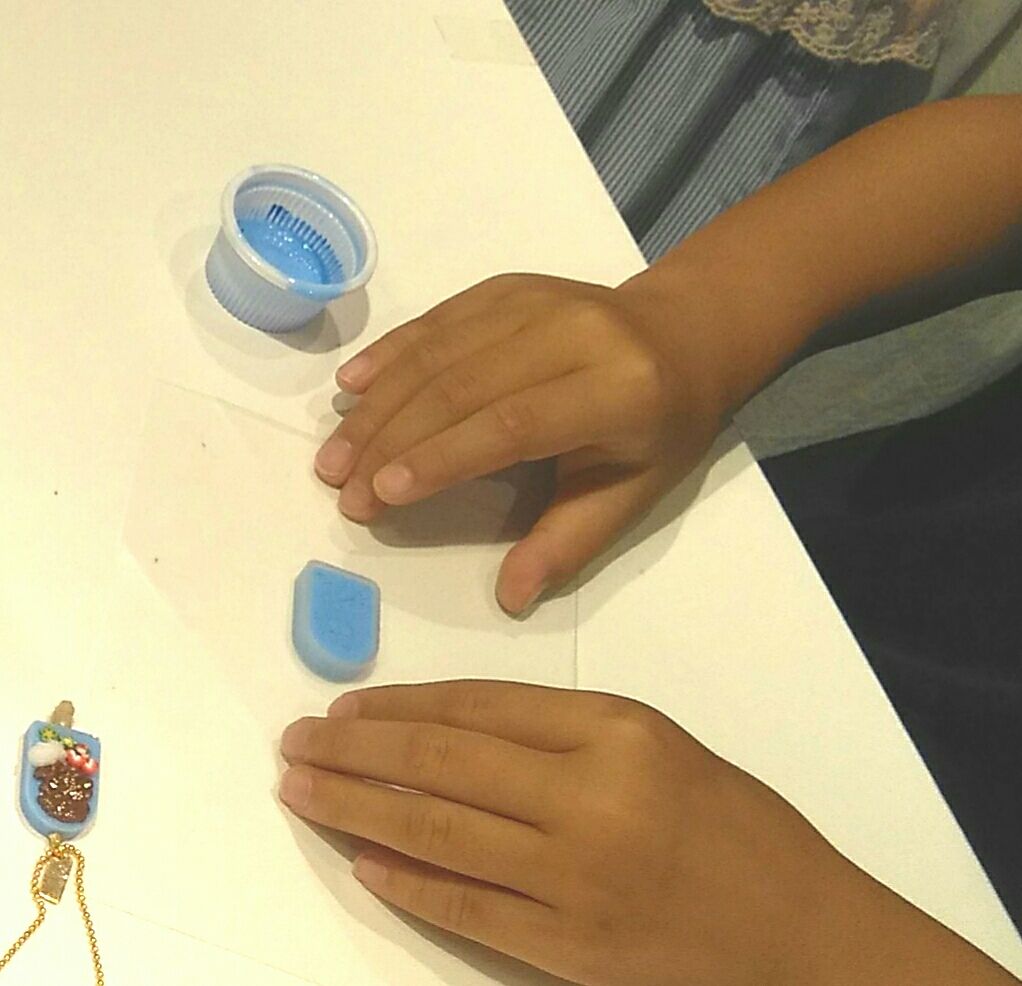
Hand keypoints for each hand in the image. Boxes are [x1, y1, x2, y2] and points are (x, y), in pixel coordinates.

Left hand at [278, 682, 1015, 985]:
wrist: (796, 928)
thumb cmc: (732, 821)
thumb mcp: (655, 741)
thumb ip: (561, 729)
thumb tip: (453, 723)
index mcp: (616, 730)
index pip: (482, 706)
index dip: (405, 702)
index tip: (351, 703)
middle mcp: (589, 797)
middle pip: (445, 762)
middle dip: (359, 749)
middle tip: (300, 740)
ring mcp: (573, 879)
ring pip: (438, 832)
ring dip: (357, 807)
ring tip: (303, 788)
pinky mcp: (566, 947)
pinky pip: (466, 908)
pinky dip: (407, 882)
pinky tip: (360, 857)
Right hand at [314, 274, 732, 613]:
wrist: (682, 336)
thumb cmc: (660, 429)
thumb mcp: (632, 493)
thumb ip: (568, 542)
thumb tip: (509, 600)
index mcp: (618, 388)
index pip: (514, 422)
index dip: (442, 457)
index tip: (382, 494)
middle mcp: (575, 331)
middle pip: (463, 384)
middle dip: (391, 439)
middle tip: (342, 487)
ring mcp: (537, 299)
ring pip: (440, 349)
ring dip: (378, 403)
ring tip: (332, 453)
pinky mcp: (510, 285)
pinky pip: (439, 317)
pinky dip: (391, 352)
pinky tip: (351, 385)